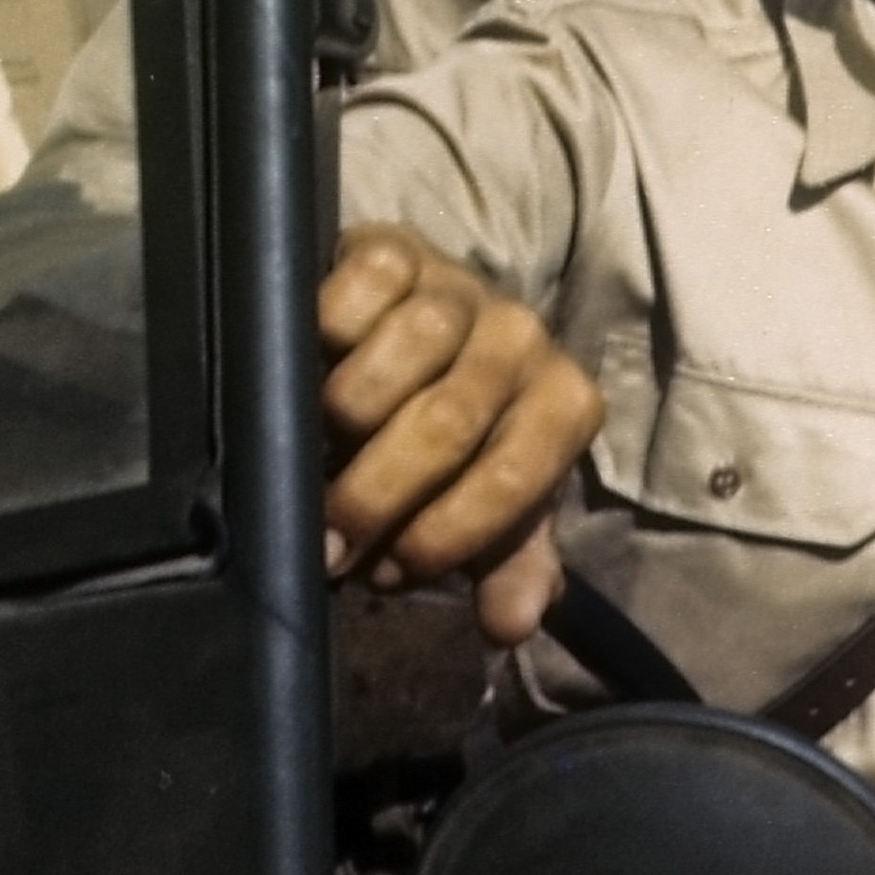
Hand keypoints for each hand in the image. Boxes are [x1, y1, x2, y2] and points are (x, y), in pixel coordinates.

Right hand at [317, 226, 601, 644]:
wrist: (414, 331)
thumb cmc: (454, 436)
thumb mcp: (489, 505)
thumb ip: (509, 563)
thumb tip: (509, 625)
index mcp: (563, 404)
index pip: (517, 475)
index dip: (448, 531)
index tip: (392, 570)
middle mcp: (523, 338)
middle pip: (449, 420)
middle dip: (381, 493)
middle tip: (331, 537)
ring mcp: (459, 288)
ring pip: (408, 348)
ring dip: (349, 413)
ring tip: (314, 449)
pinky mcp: (396, 249)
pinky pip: (362, 288)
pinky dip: (330, 326)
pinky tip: (310, 359)